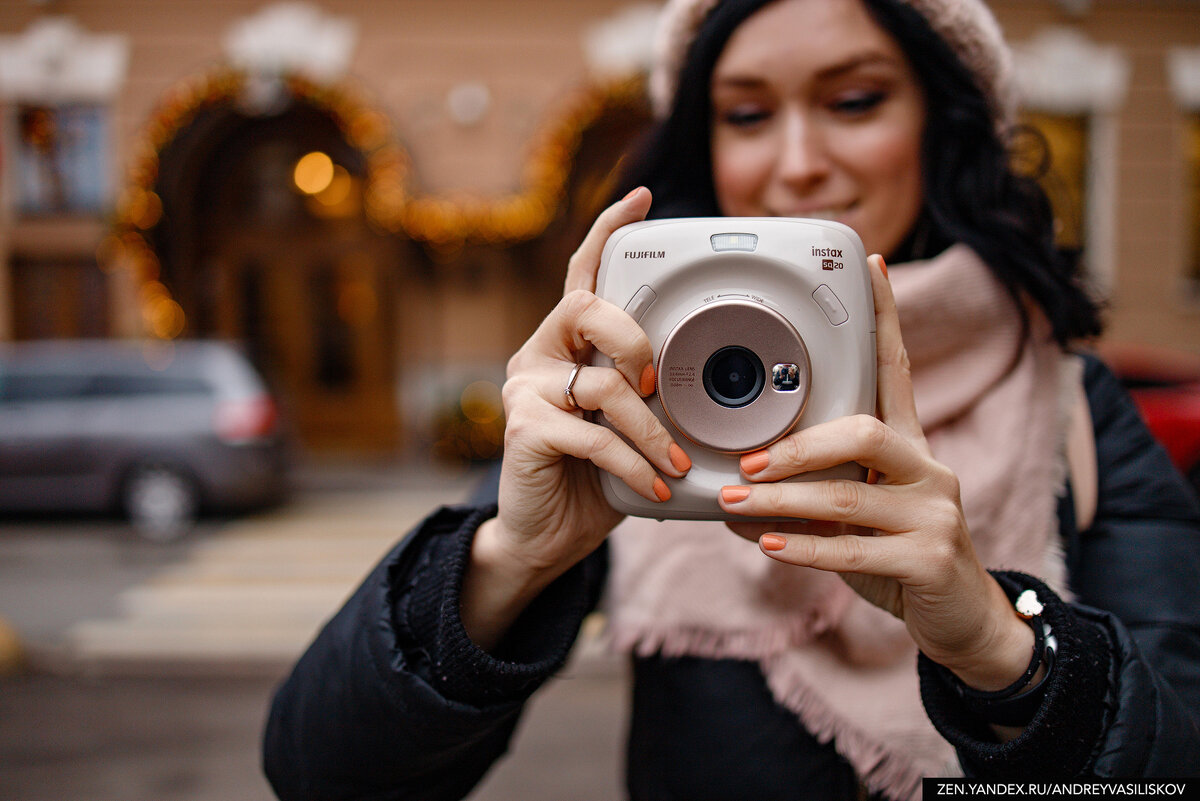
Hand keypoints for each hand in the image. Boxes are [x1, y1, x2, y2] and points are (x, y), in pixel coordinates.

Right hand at [462, 188, 690, 648]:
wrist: (545, 536)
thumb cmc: (592, 478)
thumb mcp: (629, 427)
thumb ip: (649, 395)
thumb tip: (705, 384)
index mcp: (566, 344)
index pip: (583, 273)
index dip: (608, 232)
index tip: (641, 199)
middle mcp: (539, 355)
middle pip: (587, 309)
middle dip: (637, 342)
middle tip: (659, 386)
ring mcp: (526, 390)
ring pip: (604, 385)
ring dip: (653, 431)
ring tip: (674, 462)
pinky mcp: (523, 429)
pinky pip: (595, 437)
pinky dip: (635, 464)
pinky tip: (654, 485)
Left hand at [719, 255, 1033, 691]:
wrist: (960, 617)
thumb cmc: (897, 553)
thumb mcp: (858, 514)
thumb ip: (812, 492)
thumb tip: (735, 487)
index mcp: (909, 447)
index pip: (897, 370)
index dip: (885, 317)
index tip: (872, 264)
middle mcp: (928, 469)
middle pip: (863, 432)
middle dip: (797, 445)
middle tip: (747, 460)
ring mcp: (935, 515)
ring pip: (847, 496)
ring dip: (781, 500)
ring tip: (734, 500)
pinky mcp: (930, 560)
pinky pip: (853, 550)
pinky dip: (803, 548)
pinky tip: (768, 544)